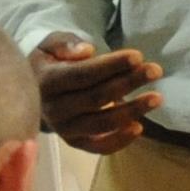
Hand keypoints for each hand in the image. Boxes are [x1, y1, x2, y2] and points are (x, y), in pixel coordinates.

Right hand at [30, 34, 162, 153]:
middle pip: (97, 98)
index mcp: (47, 82)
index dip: (111, 66)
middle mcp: (54, 109)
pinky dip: (120, 141)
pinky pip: (99, 147)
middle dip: (128, 83)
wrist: (33, 89)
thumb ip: (66, 43)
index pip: (82, 75)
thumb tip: (87, 50)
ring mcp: (64, 129)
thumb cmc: (50, 61)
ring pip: (101, 123)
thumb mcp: (50, 44)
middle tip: (155, 70)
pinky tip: (139, 127)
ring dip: (131, 111)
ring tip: (157, 98)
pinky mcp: (74, 142)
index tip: (137, 56)